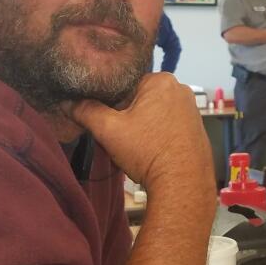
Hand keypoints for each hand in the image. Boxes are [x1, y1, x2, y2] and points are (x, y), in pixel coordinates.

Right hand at [64, 73, 214, 191]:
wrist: (182, 183)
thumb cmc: (148, 152)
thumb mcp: (109, 130)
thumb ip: (86, 111)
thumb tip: (69, 103)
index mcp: (161, 80)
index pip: (124, 84)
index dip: (111, 104)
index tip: (108, 122)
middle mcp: (180, 89)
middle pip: (139, 98)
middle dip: (126, 117)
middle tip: (122, 137)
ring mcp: (192, 108)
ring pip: (153, 113)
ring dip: (140, 127)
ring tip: (137, 147)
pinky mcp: (196, 127)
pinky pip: (168, 124)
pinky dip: (156, 134)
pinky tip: (151, 151)